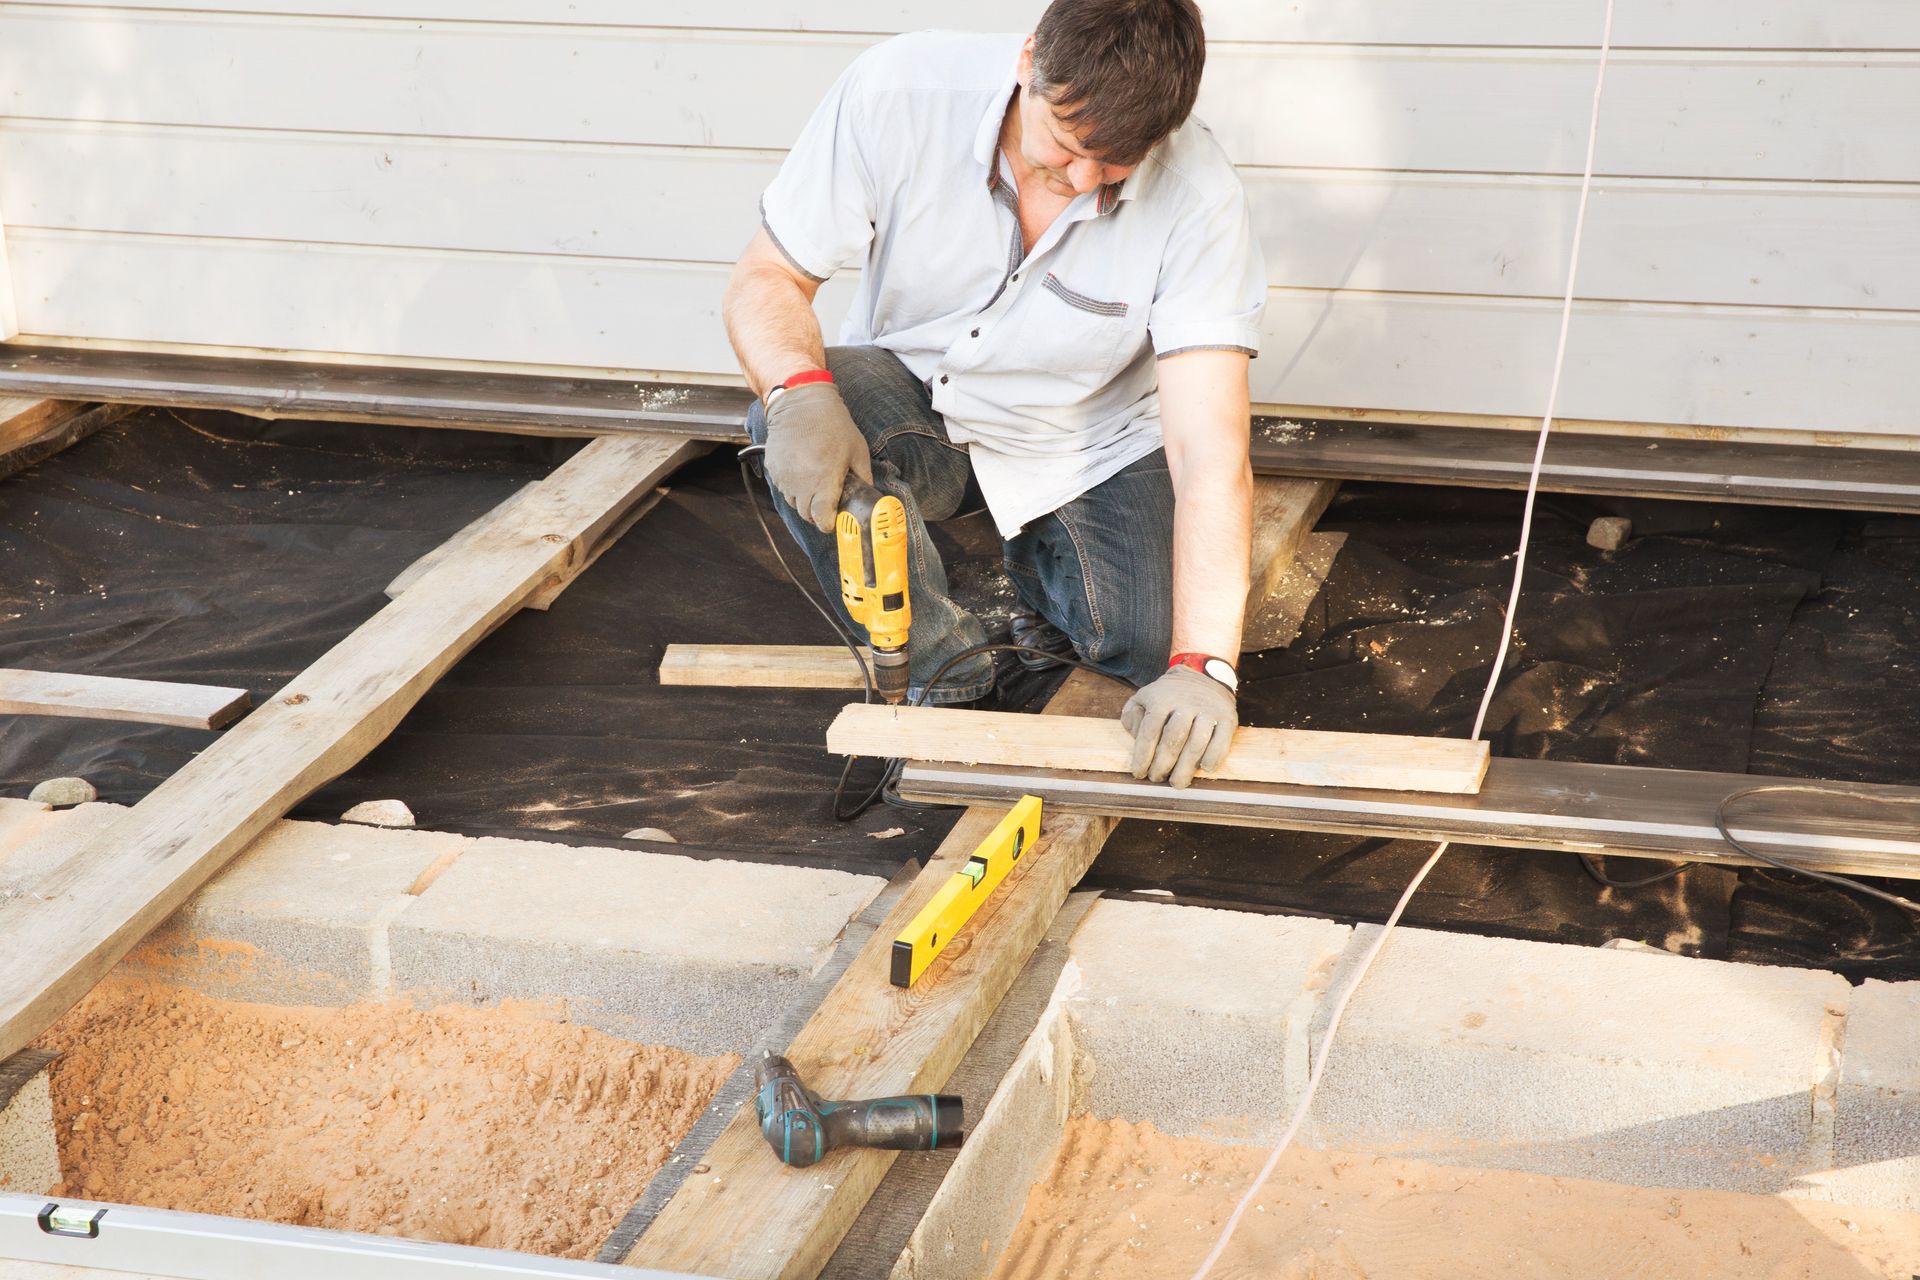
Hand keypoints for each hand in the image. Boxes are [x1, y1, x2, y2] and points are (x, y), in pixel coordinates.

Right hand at [763, 382, 872, 532]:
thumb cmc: (832, 424)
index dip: (829, 523)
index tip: (833, 518)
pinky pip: (783, 487)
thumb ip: (864, 477)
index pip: (822, 519)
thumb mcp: (857, 449)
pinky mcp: (774, 468)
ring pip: (793, 502)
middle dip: (817, 512)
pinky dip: (792, 485)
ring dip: (804, 498)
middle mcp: (801, 482)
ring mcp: (784, 476)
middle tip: (826, 500)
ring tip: (814, 481)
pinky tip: (802, 469)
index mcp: (824, 480)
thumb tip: (868, 495)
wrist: (801, 402)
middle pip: (806, 514)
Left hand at [1121, 665, 1236, 788]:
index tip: (1139, 774)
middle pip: (1173, 739)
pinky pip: (1221, 741)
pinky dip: (1214, 757)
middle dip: (1163, 764)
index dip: (1143, 756)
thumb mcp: (1144, 698)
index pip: (1150, 731)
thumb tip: (1136, 739)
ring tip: (1177, 783)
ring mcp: (1209, 710)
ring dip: (1186, 767)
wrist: (1204, 677)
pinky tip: (1204, 769)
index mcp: (1162, 699)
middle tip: (1157, 779)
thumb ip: (1132, 717)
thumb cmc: (1168, 697)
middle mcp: (1186, 703)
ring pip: (1197, 742)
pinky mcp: (1228, 717)